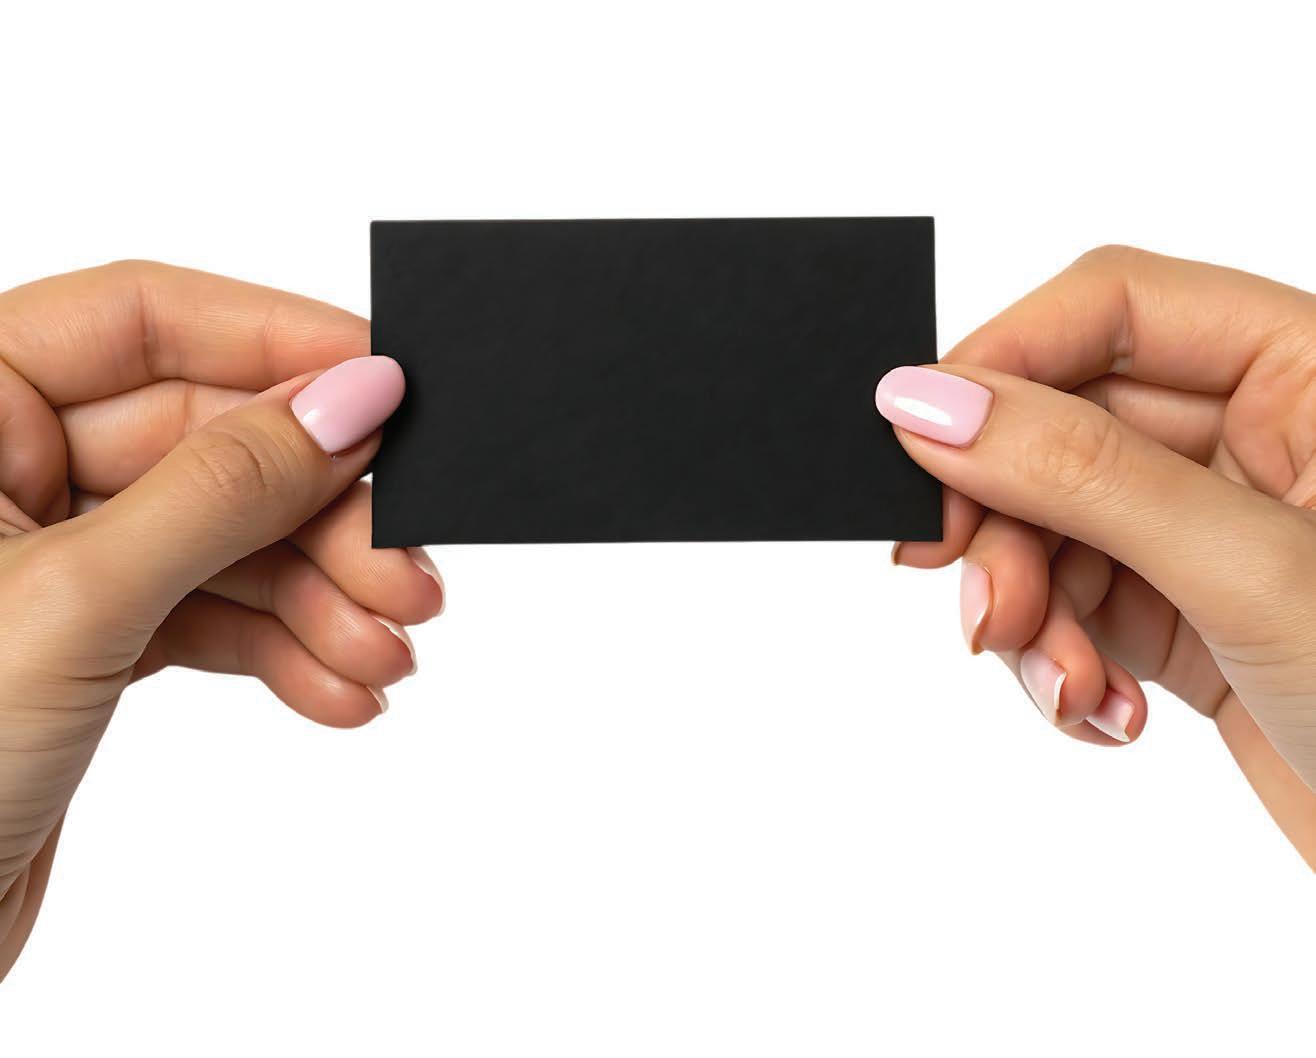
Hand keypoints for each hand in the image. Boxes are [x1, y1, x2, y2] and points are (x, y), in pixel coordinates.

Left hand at [0, 261, 444, 976]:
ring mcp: (54, 553)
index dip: (276, 341)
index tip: (389, 383)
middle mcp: (4, 466)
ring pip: (228, 535)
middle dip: (323, 513)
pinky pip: (212, 610)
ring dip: (321, 596)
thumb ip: (222, 489)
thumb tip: (349, 400)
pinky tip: (339, 689)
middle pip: (213, 440)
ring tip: (386, 652)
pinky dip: (283, 648)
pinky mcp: (90, 635)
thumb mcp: (75, 601)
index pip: (144, 319)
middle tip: (406, 566)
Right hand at [879, 246, 1315, 865]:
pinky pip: (1070, 606)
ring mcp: (1211, 530)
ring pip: (1050, 527)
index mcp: (1306, 370)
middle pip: (1059, 429)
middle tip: (975, 595)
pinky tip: (1100, 713)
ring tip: (1062, 682)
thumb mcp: (1251, 571)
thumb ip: (1083, 474)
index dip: (1002, 361)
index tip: (917, 436)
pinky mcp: (1184, 614)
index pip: (1112, 307)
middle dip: (1006, 521)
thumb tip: (934, 404)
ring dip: (1027, 610)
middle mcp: (1256, 437)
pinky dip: (1057, 660)